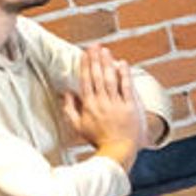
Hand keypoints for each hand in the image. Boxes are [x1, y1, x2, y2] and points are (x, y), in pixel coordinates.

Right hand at [66, 46, 145, 165]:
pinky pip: (127, 88)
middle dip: (95, 59)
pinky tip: (122, 63)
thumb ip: (70, 109)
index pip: (85, 80)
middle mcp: (102, 102)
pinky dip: (124, 75)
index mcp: (89, 105)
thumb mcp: (78, 126)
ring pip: (110, 79)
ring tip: (105, 50)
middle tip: (94, 45)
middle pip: (97, 76)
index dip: (84, 65)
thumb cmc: (98, 139)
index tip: (84, 53)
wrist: (118, 150)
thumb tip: (65, 93)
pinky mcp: (131, 107)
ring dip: (107, 63)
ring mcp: (117, 104)